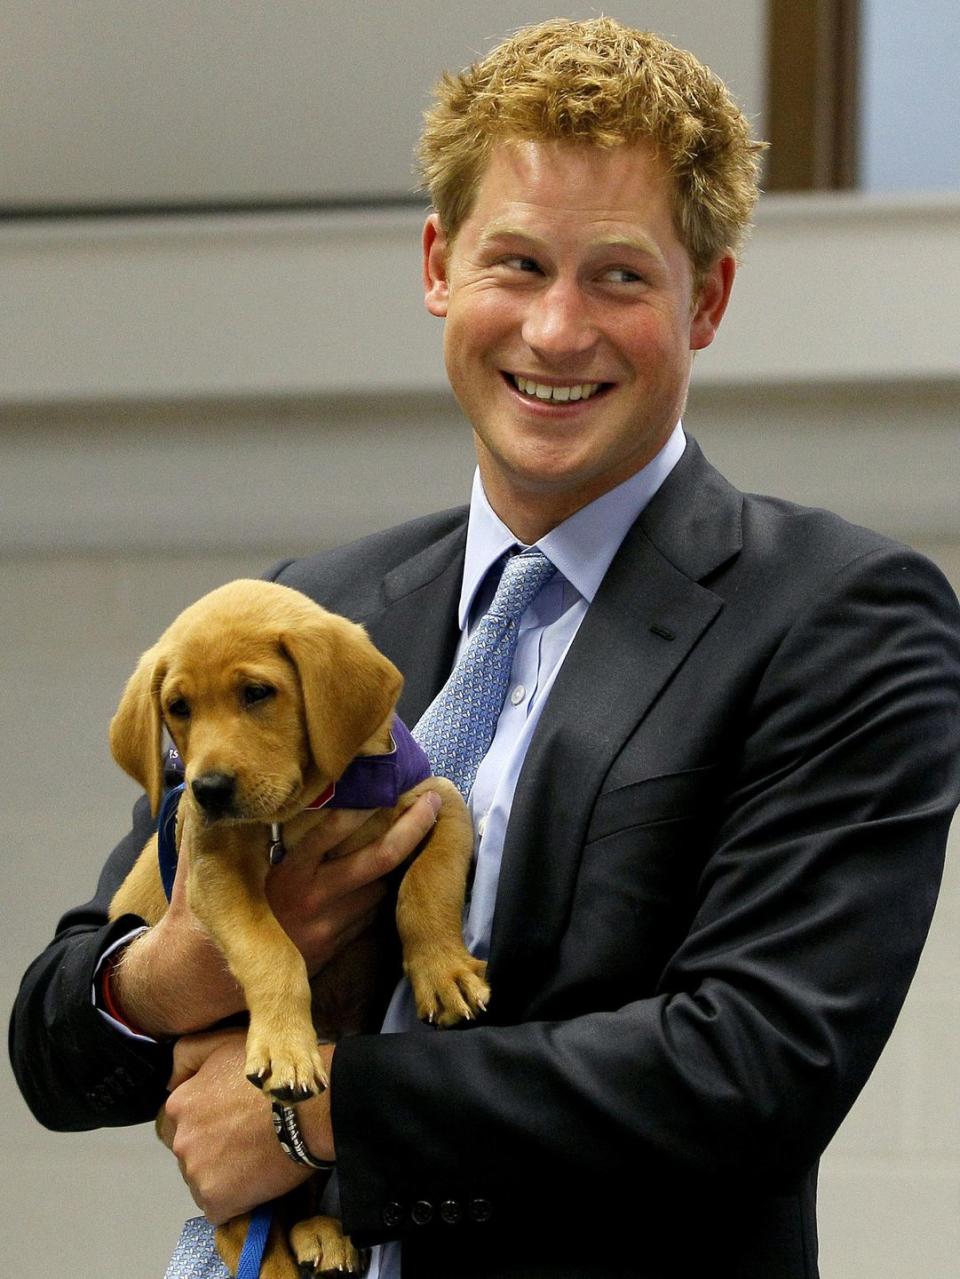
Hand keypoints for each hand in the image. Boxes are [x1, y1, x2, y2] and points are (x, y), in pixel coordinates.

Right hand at [111, 792, 441, 1036]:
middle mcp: (315, 901)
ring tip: (424, 819)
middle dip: (411, 829)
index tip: (381, 781)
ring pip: (380, 884)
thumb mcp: (217, 869)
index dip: (359, 808)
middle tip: (435, 801)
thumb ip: (228, 833)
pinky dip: (381, 886)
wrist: (211, 977)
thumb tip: (211, 792)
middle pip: (377, 860)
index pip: (329, 834)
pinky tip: (394, 862)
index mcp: (287, 878)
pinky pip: (371, 910)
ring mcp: (332, 926)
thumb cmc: (215, 909)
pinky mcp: (338, 944)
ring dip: (399, 856)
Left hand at [157, 1028, 335, 1223]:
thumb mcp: (221, 1044)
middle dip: (211, 1149)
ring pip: (202, 1180)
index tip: (230, 1121)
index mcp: (179, 1105)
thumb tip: (170, 1081)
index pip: (179, 1123)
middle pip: (190, 1153)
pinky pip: (218, 1206)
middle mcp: (180, 1140)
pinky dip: (234, 1199)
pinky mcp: (215, 1200)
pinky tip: (255, 1180)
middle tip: (244, 1140)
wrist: (306, 1108)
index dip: (206, 1122)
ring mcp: (196, 1173)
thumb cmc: (270, 1073)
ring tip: (253, 1159)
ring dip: (222, 1175)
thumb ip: (185, 1055)